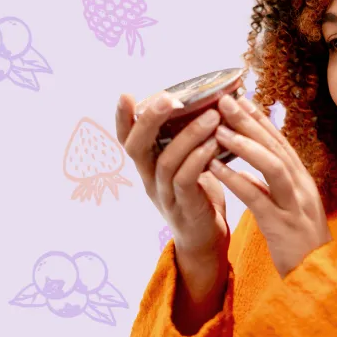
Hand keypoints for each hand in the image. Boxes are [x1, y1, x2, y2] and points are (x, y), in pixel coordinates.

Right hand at [115, 92, 229, 294]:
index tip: (125, 94)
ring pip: (166, 162)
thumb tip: (205, 104)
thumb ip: (187, 141)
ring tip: (211, 115)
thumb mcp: (187, 164)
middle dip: (149, 120)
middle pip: (136, 147)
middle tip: (169, 98)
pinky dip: (198, 160)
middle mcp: (149, 179)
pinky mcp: (184, 208)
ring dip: (188, 135)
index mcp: (147, 166)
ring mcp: (164, 195)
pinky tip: (214, 143)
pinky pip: (186, 181)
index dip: (123, 118)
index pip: (127, 138)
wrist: (205, 242)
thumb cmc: (198, 196)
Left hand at [208, 94, 331, 277]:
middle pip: (276, 146)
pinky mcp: (282, 226)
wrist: (318, 281)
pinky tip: (215, 168)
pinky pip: (258, 197)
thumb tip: (253, 169)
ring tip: (219, 129)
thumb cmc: (301, 246)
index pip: (281, 142)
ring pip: (272, 166)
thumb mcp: (290, 210)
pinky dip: (237, 179)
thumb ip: (275, 188)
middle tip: (225, 99)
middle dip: (250, 121)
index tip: (241, 98)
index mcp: (303, 182)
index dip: (260, 119)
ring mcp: (295, 206)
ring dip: (245, 145)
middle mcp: (302, 188)